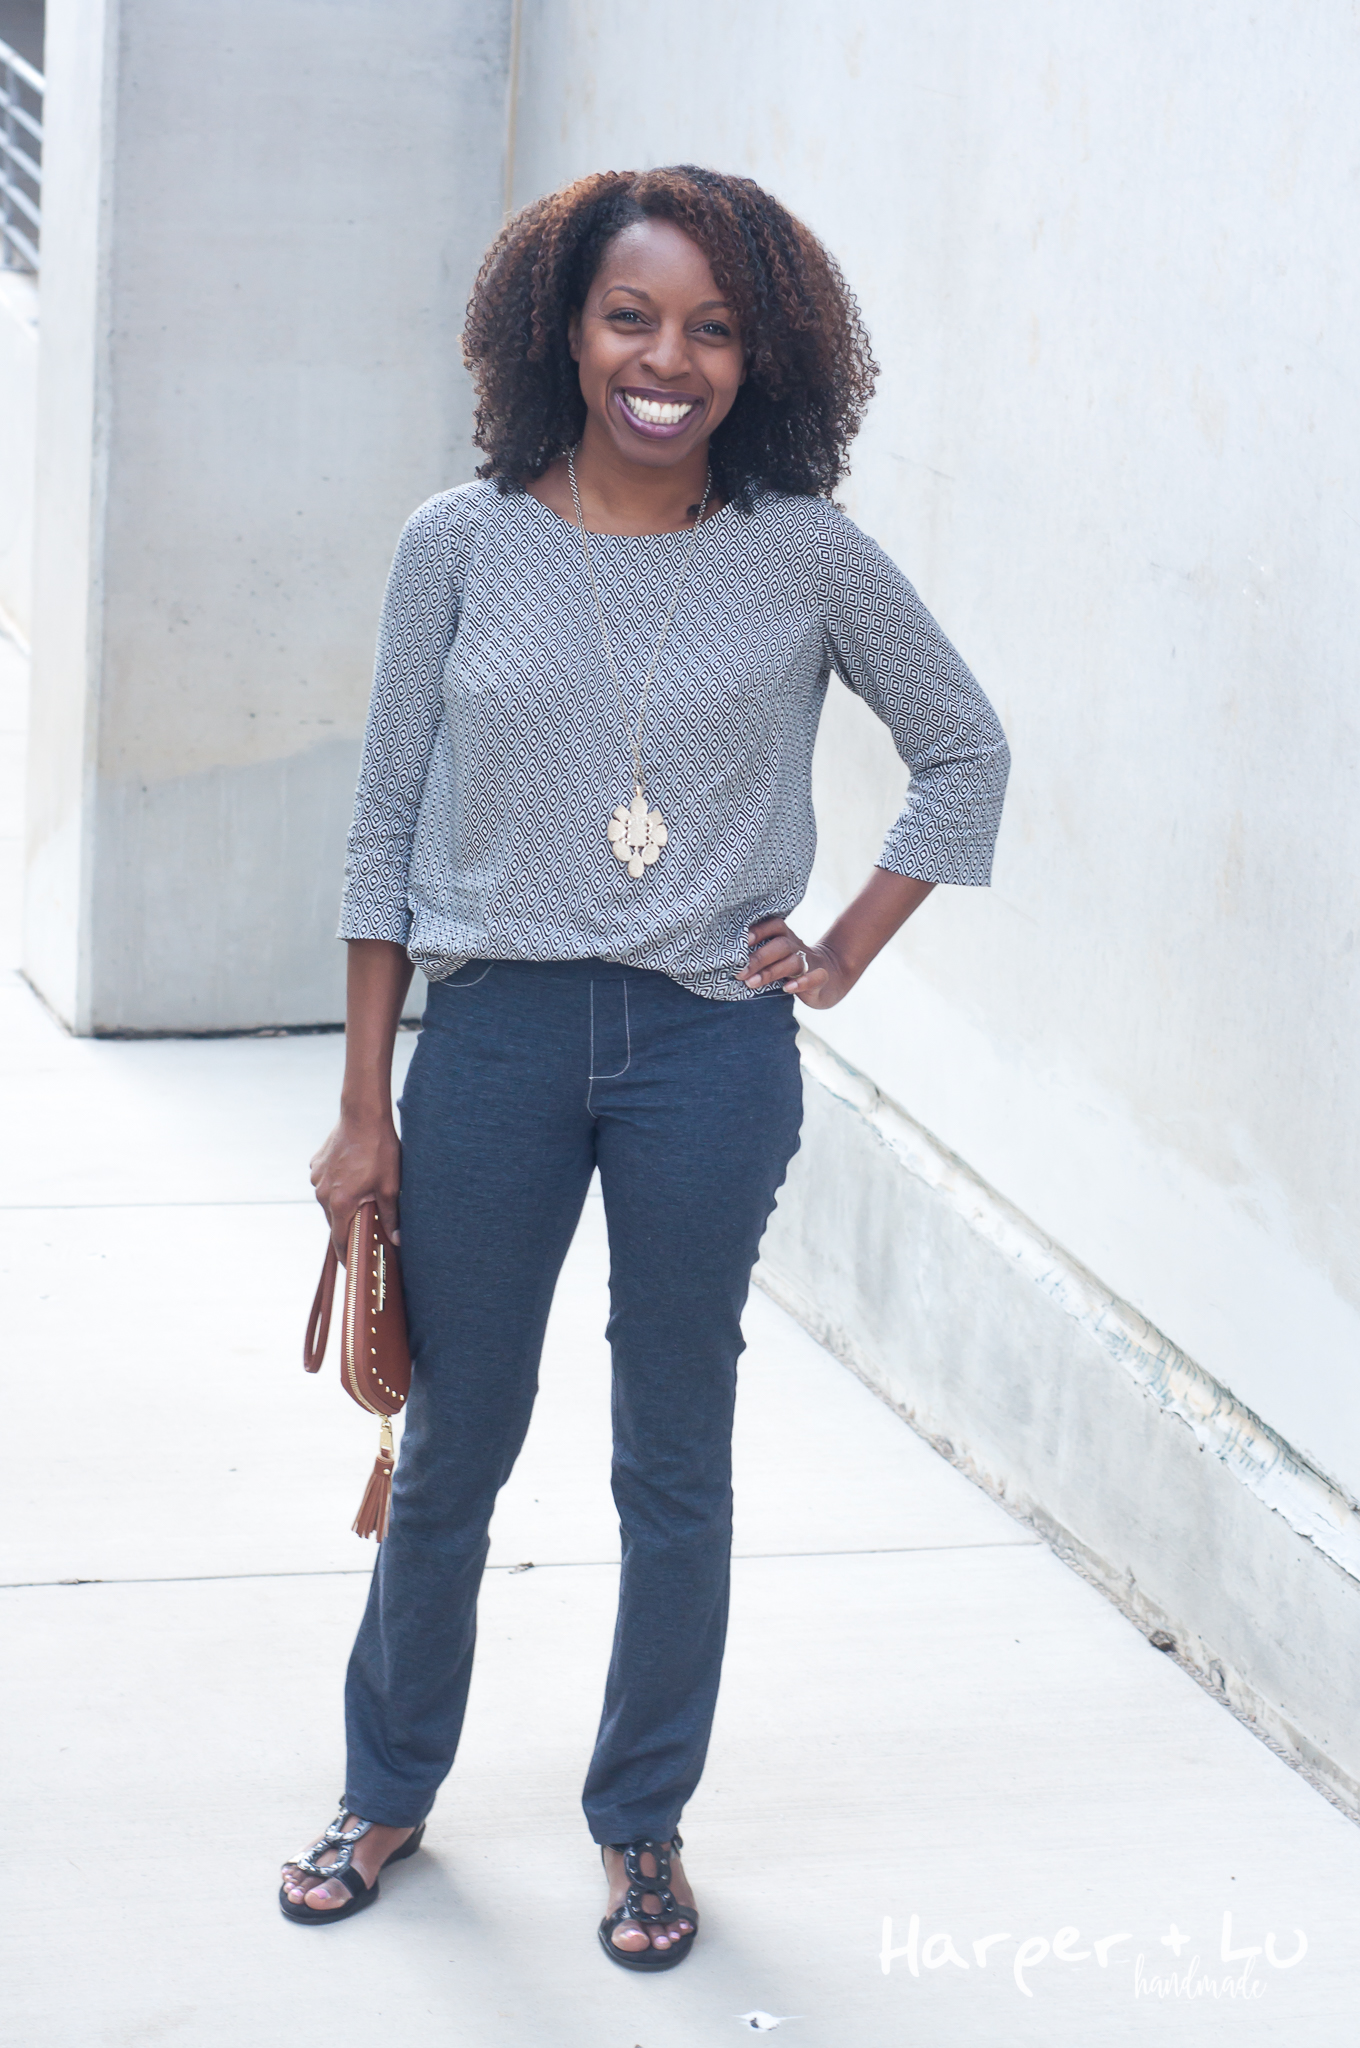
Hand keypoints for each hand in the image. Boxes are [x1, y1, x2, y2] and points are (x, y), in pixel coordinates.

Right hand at [309, 1109, 401, 1260]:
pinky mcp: (316, 1165)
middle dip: (348, 1227)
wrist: (363, 1115)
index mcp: (339, 1203)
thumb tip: (397, 1240)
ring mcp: (317, 1178)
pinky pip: (326, 1183)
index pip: (339, 1240)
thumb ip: (392, 1216)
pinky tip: (354, 1176)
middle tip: (366, 1231)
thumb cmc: (379, 1150)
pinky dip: (338, 1186)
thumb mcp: (390, 1186)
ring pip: (329, 1201)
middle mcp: (322, 1193)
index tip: (350, 1267)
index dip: (345, 1256)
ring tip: (363, 1197)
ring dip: (343, 1203)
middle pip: (334, 1220)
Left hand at [735, 917, 853, 1008]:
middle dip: (758, 958)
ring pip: (794, 962)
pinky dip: (801, 982)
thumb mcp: (775, 957)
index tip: (739, 942)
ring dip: (771, 972)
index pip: (774, 926)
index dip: (758, 931)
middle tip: (738, 972)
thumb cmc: (790, 967)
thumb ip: (756, 954)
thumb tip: (724, 958)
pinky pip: (815, 977)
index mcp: (785, 937)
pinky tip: (787, 988)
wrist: (830, 976)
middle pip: (780, 945)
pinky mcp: (821, 978)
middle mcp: (797, 946)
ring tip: (751, 983)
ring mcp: (811, 961)